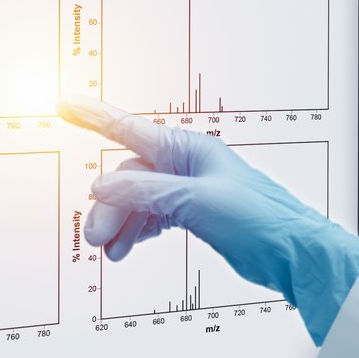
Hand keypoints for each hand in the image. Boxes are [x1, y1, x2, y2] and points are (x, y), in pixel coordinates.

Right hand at [57, 95, 358, 343]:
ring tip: (112, 249)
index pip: (128, 129)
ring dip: (122, 223)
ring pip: (139, 201)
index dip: (93, 116)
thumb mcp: (197, 202)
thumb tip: (102, 186)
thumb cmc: (262, 219)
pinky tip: (129, 246)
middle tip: (96, 236)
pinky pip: (154, 216)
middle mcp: (187, 165)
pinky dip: (139, 231)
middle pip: (130, 178)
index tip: (64, 103)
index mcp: (188, 149)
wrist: (294, 254)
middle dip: (109, 205)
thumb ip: (146, 193)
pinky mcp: (196, 214)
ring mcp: (190, 190)